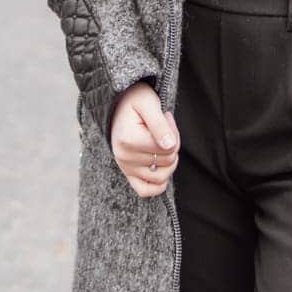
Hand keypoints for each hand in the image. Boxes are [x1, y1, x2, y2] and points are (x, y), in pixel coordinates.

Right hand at [110, 82, 179, 197]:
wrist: (118, 104)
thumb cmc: (135, 100)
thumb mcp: (148, 103)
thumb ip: (160, 125)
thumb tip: (170, 146)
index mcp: (129, 140)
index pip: (168, 148)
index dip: (173, 131)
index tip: (165, 117)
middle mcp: (125, 158)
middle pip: (168, 161)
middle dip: (172, 143)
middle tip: (163, 126)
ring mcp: (126, 168)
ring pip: (161, 177)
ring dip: (169, 160)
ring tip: (161, 141)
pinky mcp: (128, 174)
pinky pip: (145, 191)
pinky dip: (158, 185)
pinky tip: (161, 167)